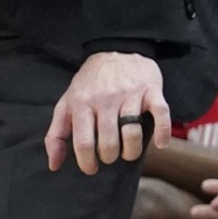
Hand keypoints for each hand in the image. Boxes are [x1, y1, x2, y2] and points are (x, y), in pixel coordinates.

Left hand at [44, 51, 170, 174]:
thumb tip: (54, 165)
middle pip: (109, 142)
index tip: (91, 168)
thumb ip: (57, 133)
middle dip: (110, 156)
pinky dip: (163, 133)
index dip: (87, 162)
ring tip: (128, 152)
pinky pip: (161, 115)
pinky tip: (159, 144)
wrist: (114, 50)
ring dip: (131, 151)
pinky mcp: (151, 91)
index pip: (83, 142)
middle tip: (109, 155)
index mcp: (81, 102)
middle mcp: (105, 98)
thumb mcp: (67, 103)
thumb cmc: (89, 84)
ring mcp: (129, 94)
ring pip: (132, 133)